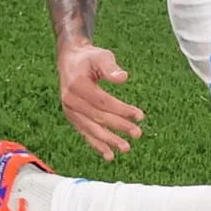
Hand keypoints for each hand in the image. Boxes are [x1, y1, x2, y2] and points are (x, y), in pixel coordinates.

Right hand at [57, 41, 144, 159]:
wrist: (70, 61)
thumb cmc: (89, 58)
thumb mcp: (100, 56)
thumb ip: (110, 67)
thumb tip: (123, 78)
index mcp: (77, 85)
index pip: (103, 102)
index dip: (122, 110)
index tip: (140, 116)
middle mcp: (70, 100)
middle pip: (98, 117)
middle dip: (119, 127)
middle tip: (138, 134)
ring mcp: (70, 111)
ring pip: (92, 129)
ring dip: (109, 140)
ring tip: (126, 148)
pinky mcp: (72, 117)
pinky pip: (85, 133)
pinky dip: (97, 144)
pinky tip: (109, 155)